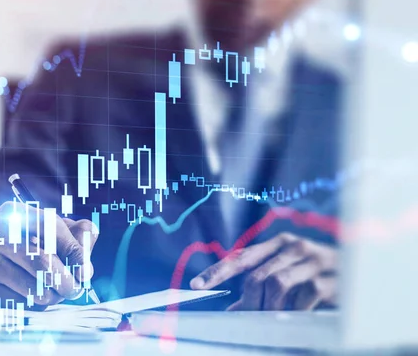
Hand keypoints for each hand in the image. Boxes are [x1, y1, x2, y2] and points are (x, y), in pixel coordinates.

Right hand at [0, 201, 97, 309]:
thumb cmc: (34, 246)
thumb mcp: (57, 233)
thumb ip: (78, 238)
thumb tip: (86, 259)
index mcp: (15, 212)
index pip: (51, 229)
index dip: (74, 252)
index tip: (85, 272)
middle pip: (42, 261)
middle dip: (66, 281)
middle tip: (75, 290)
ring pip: (34, 288)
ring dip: (53, 296)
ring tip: (52, 291)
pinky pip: (21, 305)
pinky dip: (34, 307)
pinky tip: (29, 297)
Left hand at [190, 233, 336, 309]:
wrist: (363, 273)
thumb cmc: (318, 275)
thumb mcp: (288, 276)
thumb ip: (262, 286)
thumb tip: (234, 309)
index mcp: (278, 243)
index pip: (241, 257)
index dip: (217, 271)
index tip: (197, 285)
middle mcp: (293, 246)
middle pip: (256, 275)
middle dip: (248, 301)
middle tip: (248, 317)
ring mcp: (313, 259)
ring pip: (276, 284)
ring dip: (269, 307)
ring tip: (271, 318)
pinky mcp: (331, 277)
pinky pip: (304, 296)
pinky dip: (293, 311)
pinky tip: (294, 316)